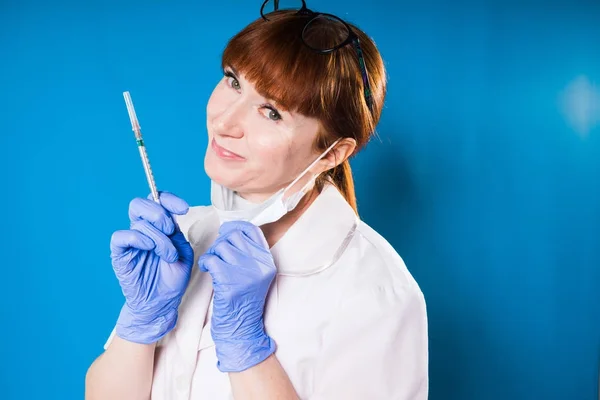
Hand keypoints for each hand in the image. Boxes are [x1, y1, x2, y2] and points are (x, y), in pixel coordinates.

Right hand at [110, 192, 193, 343]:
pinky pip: (121, 236)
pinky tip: (150, 249)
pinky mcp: (119, 254)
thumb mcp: (184, 251)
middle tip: (171, 231)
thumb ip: (176, 232)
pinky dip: (138, 239)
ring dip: (159, 239)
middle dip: (159, 214)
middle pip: (140, 204)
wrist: (162, 302)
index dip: (168, 198)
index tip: (183, 208)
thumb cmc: (173, 277)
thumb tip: (169, 216)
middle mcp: (142, 230)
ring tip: (169, 256)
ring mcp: (130, 242)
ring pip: (138, 223)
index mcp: (158, 226)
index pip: (157, 200)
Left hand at [198, 221, 276, 371]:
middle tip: (217, 254)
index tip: (226, 233)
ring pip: (221, 246)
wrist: (242, 328)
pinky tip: (207, 269)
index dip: (235, 227)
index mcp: (267, 261)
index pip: (252, 230)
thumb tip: (230, 230)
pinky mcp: (231, 283)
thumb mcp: (255, 274)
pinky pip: (212, 259)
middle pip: (234, 236)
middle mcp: (260, 265)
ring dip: (212, 253)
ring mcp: (246, 274)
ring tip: (212, 264)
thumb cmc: (243, 300)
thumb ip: (249, 254)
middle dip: (220, 242)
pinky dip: (205, 262)